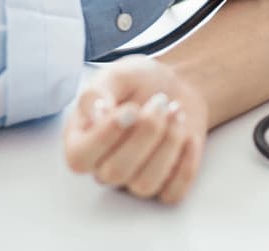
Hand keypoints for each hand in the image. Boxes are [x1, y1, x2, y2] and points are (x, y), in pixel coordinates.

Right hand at [64, 58, 208, 204]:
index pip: (79, 158)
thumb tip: (96, 113)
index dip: (105, 136)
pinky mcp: (163, 186)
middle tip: (161, 101)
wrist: (175, 87)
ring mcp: (133, 180)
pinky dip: (186, 164)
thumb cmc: (139, 82)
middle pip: (115, 172)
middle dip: (145, 132)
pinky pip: (172, 193)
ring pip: (145, 184)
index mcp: (81, 140)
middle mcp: (103, 167)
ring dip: (168, 144)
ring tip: (176, 112)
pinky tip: (189, 136)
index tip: (131, 108)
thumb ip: (97, 92)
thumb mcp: (115, 75)